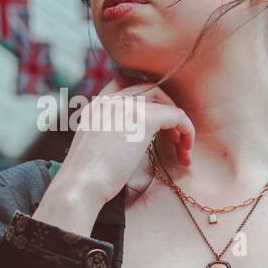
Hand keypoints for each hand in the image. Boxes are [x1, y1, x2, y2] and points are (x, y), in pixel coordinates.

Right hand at [55, 72, 194, 208]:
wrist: (80, 184)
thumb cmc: (84, 178)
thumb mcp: (91, 148)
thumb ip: (107, 135)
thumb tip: (127, 142)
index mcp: (96, 106)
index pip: (125, 83)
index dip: (145, 98)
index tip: (155, 120)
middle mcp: (111, 100)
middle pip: (149, 89)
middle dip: (165, 109)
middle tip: (172, 136)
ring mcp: (127, 107)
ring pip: (165, 102)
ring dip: (178, 124)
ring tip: (182, 148)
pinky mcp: (144, 120)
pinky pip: (177, 116)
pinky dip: (187, 131)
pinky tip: (185, 152)